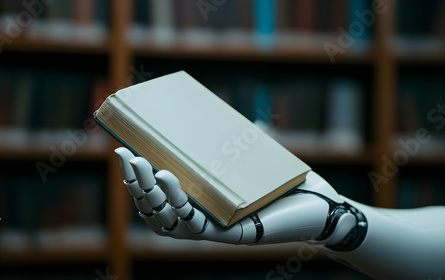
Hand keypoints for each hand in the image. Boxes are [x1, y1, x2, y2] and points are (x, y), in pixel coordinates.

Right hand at [114, 147, 357, 244]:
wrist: (321, 207)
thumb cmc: (285, 184)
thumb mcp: (250, 159)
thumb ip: (237, 143)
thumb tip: (229, 115)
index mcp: (202, 206)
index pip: (159, 199)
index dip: (137, 180)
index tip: (123, 149)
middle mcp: (204, 222)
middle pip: (156, 212)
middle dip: (135, 184)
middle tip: (124, 154)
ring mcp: (215, 230)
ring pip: (168, 222)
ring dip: (148, 195)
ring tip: (140, 165)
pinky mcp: (231, 236)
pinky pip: (195, 225)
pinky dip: (178, 202)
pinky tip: (167, 176)